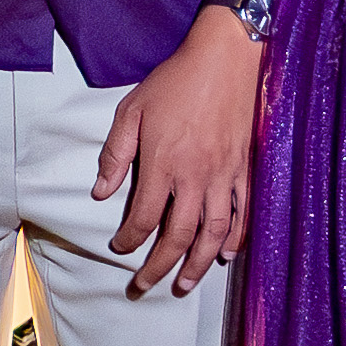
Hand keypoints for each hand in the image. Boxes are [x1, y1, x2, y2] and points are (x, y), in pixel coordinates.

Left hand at [92, 7, 263, 296]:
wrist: (225, 58)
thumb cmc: (174, 82)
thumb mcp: (131, 111)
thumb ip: (115, 155)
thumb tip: (100, 193)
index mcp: (163, 163)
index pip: (143, 217)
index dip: (129, 240)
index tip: (119, 249)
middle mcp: (195, 177)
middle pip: (178, 236)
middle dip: (160, 267)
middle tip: (145, 286)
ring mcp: (224, 175)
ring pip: (213, 233)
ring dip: (198, 264)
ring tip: (185, 284)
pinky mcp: (244, 169)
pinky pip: (242, 212)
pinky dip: (235, 238)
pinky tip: (225, 254)